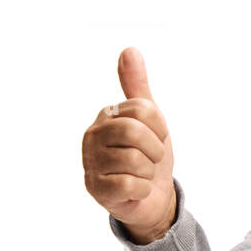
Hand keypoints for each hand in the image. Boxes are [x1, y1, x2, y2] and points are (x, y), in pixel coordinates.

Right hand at [82, 47, 176, 243]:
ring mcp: (90, 163)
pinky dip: (142, 190)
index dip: (160, 128)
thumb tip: (129, 50)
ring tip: (141, 175)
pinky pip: (131, 184)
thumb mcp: (150, 120)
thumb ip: (137, 87)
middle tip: (151, 160)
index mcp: (106, 115)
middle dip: (155, 150)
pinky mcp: (96, 189)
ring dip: (149, 172)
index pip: (143, 109)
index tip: (157, 139)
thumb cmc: (149, 157)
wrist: (152, 200)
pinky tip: (135, 190)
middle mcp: (92, 136)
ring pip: (135, 160)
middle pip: (134, 132)